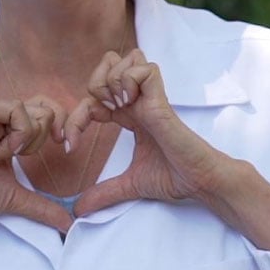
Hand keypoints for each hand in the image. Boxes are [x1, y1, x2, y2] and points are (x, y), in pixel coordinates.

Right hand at [0, 96, 72, 232]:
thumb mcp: (16, 198)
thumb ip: (43, 207)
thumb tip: (69, 224)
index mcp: (14, 129)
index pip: (50, 111)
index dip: (62, 127)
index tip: (64, 148)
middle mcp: (5, 116)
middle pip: (48, 110)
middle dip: (41, 140)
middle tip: (20, 157)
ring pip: (35, 112)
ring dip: (23, 142)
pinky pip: (16, 111)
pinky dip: (12, 137)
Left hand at [66, 49, 230, 215]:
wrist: (199, 182)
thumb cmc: (174, 176)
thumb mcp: (129, 185)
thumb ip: (104, 194)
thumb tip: (78, 211)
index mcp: (129, 114)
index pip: (93, 98)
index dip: (75, 118)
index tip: (70, 147)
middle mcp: (137, 101)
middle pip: (108, 63)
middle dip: (94, 85)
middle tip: (98, 116)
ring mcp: (149, 97)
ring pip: (123, 59)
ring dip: (110, 82)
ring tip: (116, 109)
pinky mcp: (160, 99)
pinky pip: (141, 69)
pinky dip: (128, 82)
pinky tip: (129, 105)